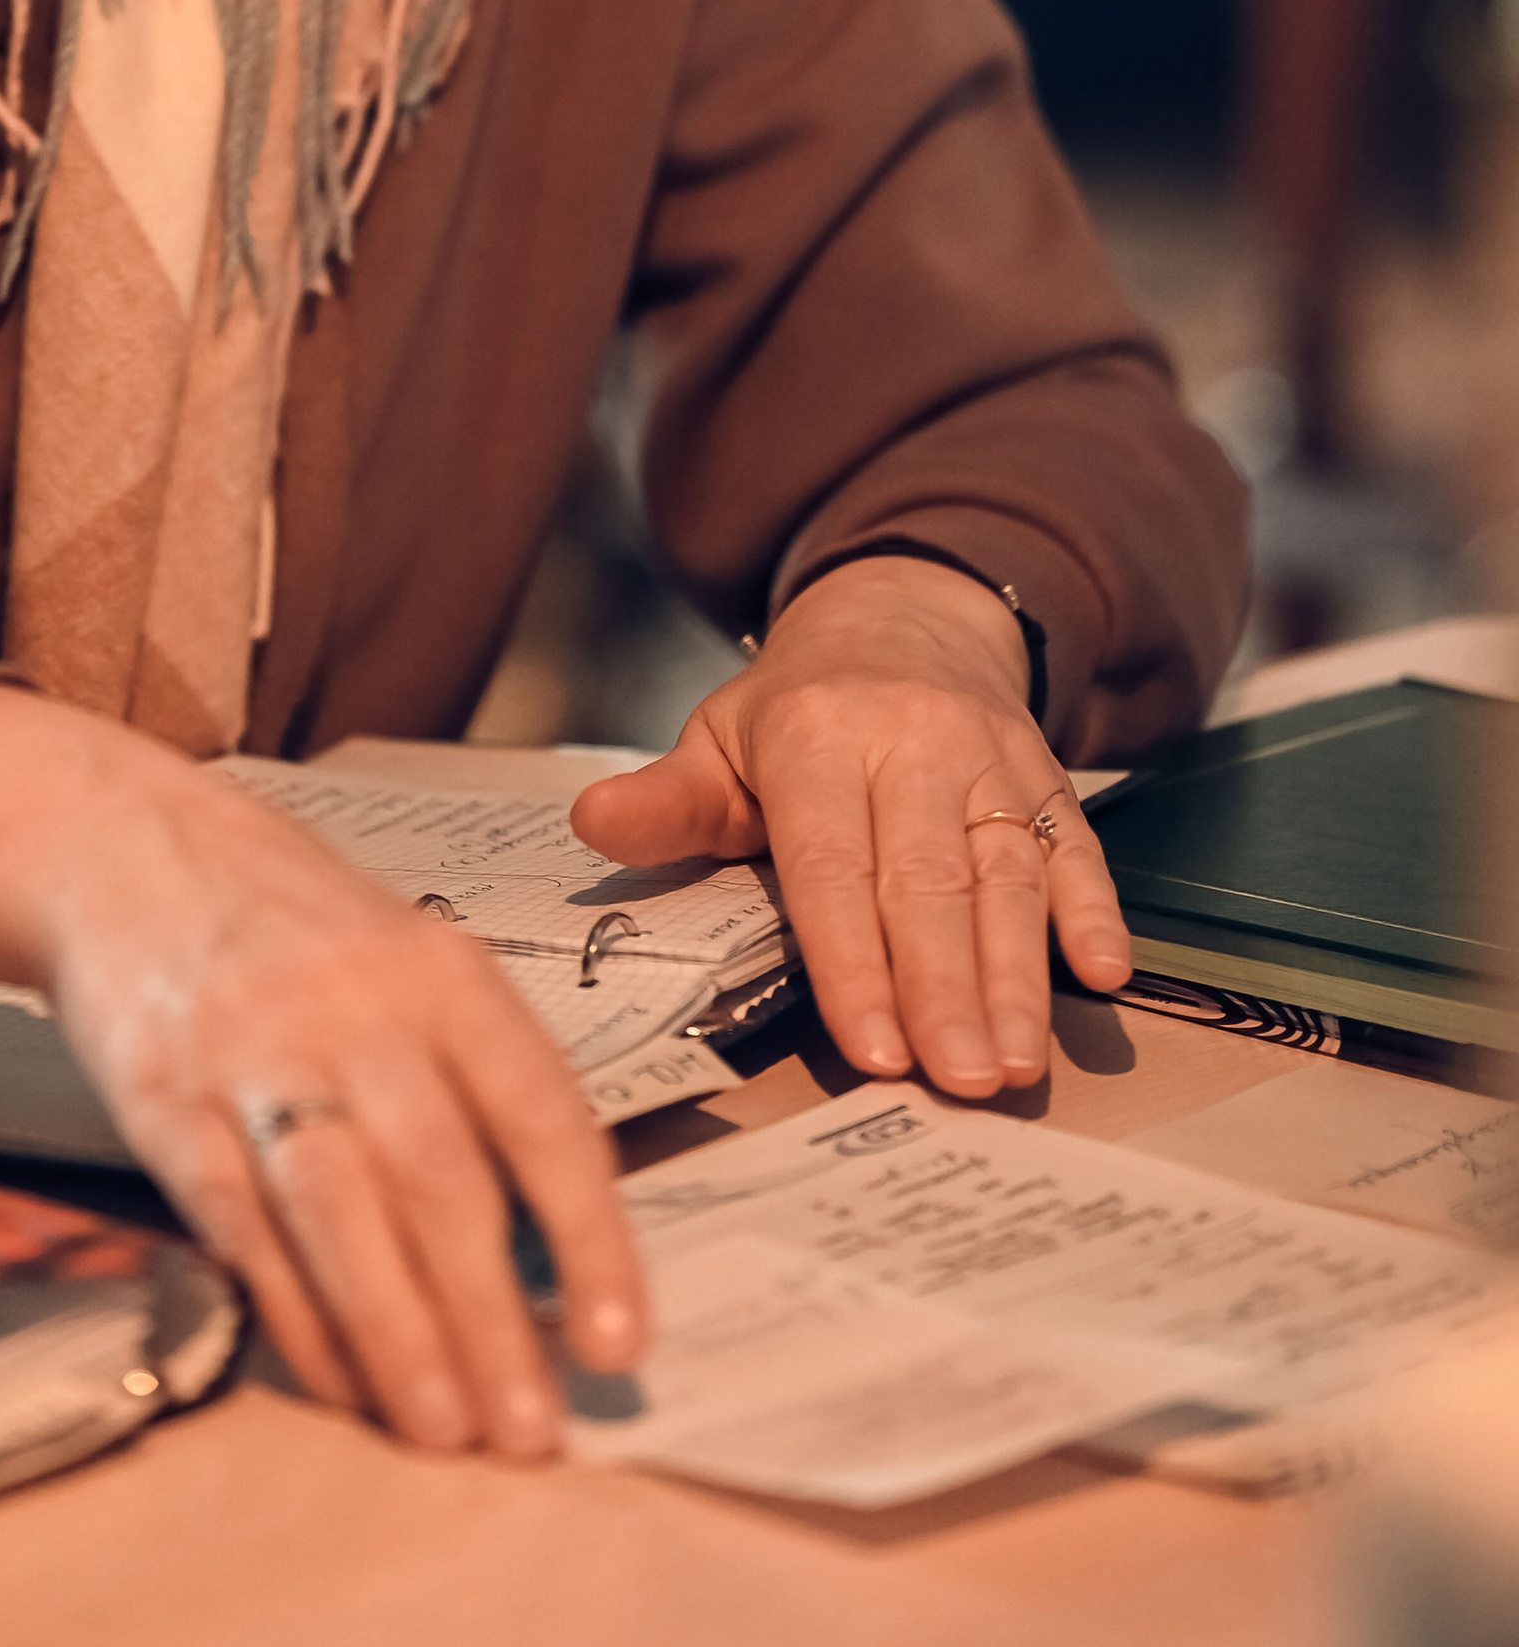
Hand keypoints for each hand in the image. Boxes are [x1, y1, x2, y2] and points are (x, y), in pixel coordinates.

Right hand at [0, 687, 645, 1455]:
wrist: (124, 847)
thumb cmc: (293, 925)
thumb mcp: (407, 961)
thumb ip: (474, 1084)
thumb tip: (551, 1257)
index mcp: (439, 972)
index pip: (540, 1114)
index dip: (590, 1238)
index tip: (618, 1344)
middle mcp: (353, 1010)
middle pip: (439, 1182)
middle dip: (492, 1322)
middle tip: (531, 1432)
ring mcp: (254, 1056)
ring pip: (341, 1216)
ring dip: (399, 1339)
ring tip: (445, 1432)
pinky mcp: (168, 1106)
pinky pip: (245, 1234)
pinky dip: (298, 1321)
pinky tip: (342, 1387)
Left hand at [566, 558, 1131, 1094]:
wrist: (902, 615)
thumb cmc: (798, 710)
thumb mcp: (720, 739)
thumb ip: (667, 801)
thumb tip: (593, 825)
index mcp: (816, 738)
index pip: (832, 867)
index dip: (854, 962)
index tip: (873, 1050)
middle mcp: (911, 742)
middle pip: (929, 881)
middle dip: (946, 990)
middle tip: (962, 1083)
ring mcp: (988, 758)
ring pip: (1007, 874)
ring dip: (1018, 975)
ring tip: (1019, 1064)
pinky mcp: (1046, 772)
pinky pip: (1076, 842)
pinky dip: (1095, 909)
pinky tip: (1104, 975)